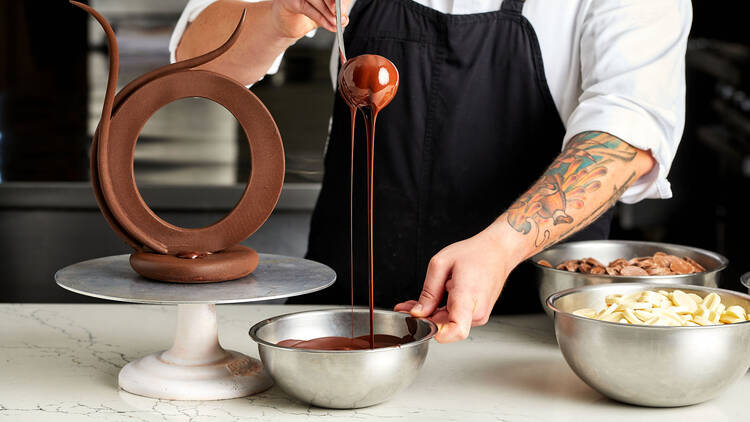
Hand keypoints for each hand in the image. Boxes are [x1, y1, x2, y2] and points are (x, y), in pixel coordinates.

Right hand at [271, 0, 350, 38]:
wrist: (287, 24)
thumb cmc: (306, 13)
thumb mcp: (326, 13)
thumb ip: (336, 13)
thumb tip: (344, 18)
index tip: (344, 8)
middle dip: (335, 4)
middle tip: (342, 15)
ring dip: (328, 13)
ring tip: (335, 23)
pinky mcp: (289, 0)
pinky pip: (308, 8)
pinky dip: (321, 18)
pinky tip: (329, 25)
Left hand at [394, 224, 524, 342]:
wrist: (498, 252)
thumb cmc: (474, 254)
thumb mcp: (441, 264)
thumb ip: (429, 291)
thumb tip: (418, 312)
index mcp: (467, 297)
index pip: (456, 330)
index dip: (436, 332)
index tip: (421, 322)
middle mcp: (476, 312)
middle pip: (445, 327)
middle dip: (423, 319)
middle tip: (405, 307)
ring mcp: (478, 315)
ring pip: (448, 324)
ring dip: (431, 315)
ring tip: (417, 301)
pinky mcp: (477, 315)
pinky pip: (454, 319)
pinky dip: (441, 312)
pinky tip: (432, 301)